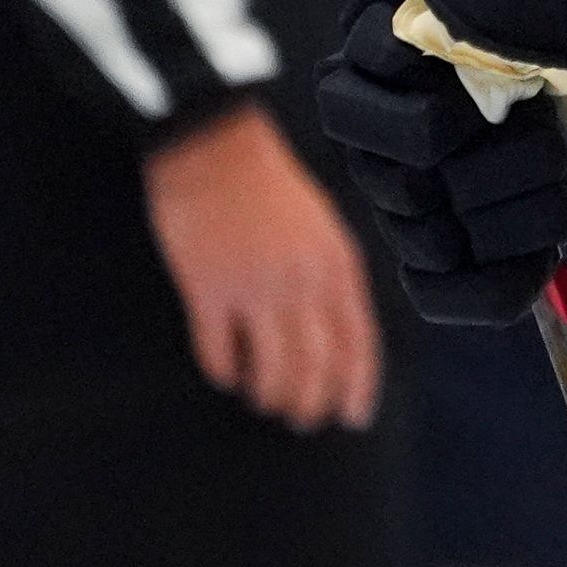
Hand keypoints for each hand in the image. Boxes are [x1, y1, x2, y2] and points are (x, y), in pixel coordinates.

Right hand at [142, 102, 383, 428]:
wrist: (218, 147)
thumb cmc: (271, 186)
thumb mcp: (321, 230)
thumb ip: (330, 277)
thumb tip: (332, 329)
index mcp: (338, 267)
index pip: (359, 342)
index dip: (358, 385)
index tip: (354, 418)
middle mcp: (304, 283)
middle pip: (317, 363)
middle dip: (311, 400)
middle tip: (303, 420)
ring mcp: (255, 289)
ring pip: (271, 366)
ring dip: (270, 393)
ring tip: (266, 402)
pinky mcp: (207, 290)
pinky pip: (218, 349)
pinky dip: (224, 369)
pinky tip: (227, 377)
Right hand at [325, 0, 566, 273]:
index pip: (359, 78)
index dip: (425, 121)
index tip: (519, 113)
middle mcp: (423, 76)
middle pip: (380, 165)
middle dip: (473, 178)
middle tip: (552, 154)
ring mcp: (451, 151)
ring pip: (417, 226)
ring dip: (501, 222)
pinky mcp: (488, 213)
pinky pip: (440, 280)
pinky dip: (489, 283)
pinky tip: (543, 255)